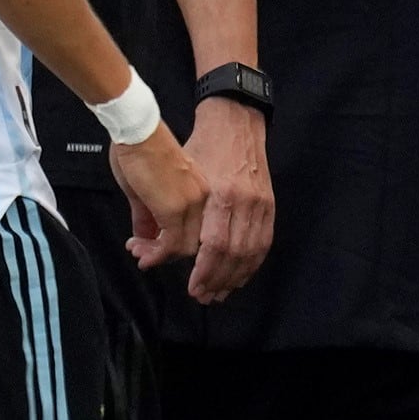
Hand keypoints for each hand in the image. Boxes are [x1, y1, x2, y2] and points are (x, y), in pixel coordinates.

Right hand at [111, 125, 208, 272]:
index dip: (173, 245)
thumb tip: (145, 235)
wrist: (139, 131)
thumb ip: (147, 215)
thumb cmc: (141, 149)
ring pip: (184, 247)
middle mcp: (201, 200)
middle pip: (193, 243)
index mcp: (199, 192)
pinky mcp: (175, 208)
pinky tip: (139, 248)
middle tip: (142, 253)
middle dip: (164, 253)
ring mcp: (191, 204)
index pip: (196, 230)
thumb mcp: (146, 187)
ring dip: (157, 255)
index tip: (152, 248)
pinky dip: (155, 253)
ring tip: (137, 250)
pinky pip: (170, 243)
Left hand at [180, 96, 274, 304]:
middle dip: (217, 280)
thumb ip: (164, 210)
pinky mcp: (269, 204)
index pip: (213, 246)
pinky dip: (253, 263)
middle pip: (234, 255)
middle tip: (203, 296)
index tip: (191, 287)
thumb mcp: (178, 175)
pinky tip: (240, 275)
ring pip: (251, 252)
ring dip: (236, 277)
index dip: (203, 271)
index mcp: (219, 195)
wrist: (235, 123)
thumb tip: (149, 245)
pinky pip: (264, 242)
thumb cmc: (200, 147)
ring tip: (220, 292)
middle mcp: (243, 202)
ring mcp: (260, 203)